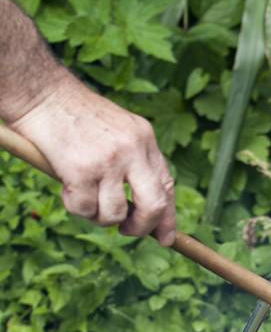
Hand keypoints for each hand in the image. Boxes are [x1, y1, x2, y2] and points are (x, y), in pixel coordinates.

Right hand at [10, 72, 175, 245]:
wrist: (42, 93)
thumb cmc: (74, 116)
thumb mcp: (117, 131)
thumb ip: (134, 163)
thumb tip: (145, 212)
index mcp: (144, 138)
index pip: (166, 186)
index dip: (168, 218)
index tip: (165, 238)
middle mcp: (132, 149)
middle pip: (154, 205)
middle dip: (142, 227)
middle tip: (126, 230)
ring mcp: (108, 160)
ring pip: (115, 213)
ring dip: (98, 216)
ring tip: (84, 195)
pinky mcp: (81, 170)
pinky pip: (84, 209)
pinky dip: (74, 206)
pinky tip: (67, 186)